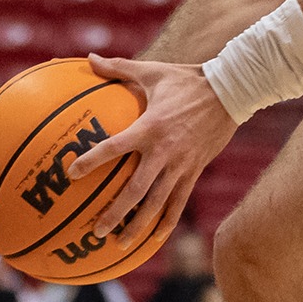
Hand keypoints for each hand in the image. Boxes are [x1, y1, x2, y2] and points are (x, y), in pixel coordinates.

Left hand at [65, 54, 236, 250]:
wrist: (230, 92)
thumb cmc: (186, 80)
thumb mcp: (152, 71)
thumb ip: (118, 68)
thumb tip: (88, 58)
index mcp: (149, 127)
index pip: (115, 147)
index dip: (93, 160)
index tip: (71, 173)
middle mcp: (164, 151)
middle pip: (136, 189)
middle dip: (115, 212)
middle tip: (95, 229)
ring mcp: (181, 164)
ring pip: (158, 202)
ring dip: (138, 224)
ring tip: (120, 243)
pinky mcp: (194, 171)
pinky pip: (179, 202)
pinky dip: (167, 222)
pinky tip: (154, 239)